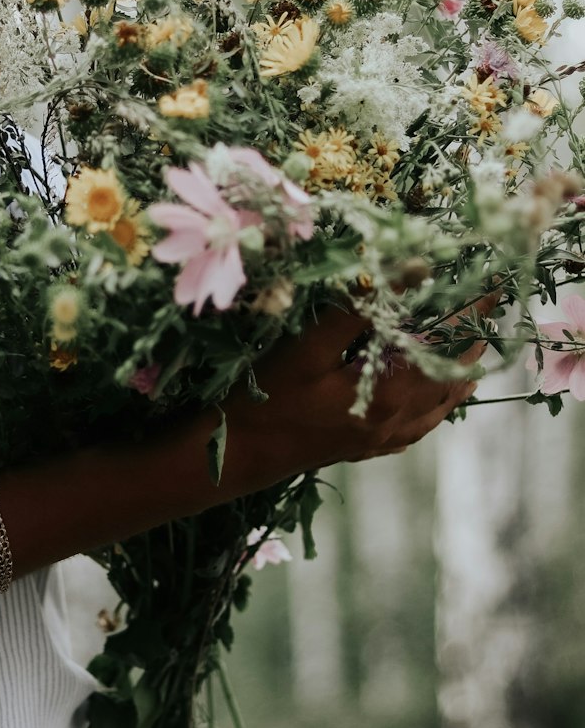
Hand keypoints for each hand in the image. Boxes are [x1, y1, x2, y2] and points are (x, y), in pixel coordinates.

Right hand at [223, 301, 486, 487]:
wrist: (234, 455)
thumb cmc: (268, 398)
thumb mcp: (308, 348)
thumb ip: (359, 311)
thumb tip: (409, 272)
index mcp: (390, 395)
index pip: (446, 347)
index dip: (470, 315)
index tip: (492, 289)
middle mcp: (395, 421)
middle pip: (449, 380)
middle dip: (467, 344)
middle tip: (481, 313)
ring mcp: (379, 439)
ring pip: (436, 410)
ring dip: (455, 380)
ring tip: (469, 357)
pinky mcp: (362, 447)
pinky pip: (413, 431)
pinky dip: (430, 412)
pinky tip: (427, 406)